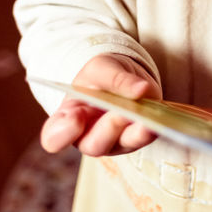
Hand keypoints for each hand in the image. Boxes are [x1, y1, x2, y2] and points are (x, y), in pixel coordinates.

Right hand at [40, 55, 159, 155]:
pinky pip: (144, 138)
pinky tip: (157, 122)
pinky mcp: (136, 138)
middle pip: (93, 144)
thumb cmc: (101, 74)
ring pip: (122, 144)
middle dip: (107, 129)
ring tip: (145, 121)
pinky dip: (151, 130)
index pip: (54, 136)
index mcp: (67, 118)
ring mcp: (114, 141)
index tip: (73, 119)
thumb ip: (114, 78)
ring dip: (134, 133)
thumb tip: (140, 90)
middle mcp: (87, 136)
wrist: (122, 76)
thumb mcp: (101, 67)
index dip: (61, 134)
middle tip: (119, 114)